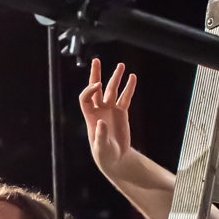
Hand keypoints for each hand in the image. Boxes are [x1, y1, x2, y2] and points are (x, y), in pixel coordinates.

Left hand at [80, 58, 137, 175]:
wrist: (115, 158)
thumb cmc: (104, 154)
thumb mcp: (101, 147)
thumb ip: (100, 136)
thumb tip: (101, 122)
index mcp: (90, 116)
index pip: (86, 98)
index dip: (89, 90)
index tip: (98, 85)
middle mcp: (99, 110)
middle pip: (95, 89)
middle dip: (95, 75)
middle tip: (97, 60)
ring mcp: (110, 110)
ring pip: (112, 90)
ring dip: (116, 78)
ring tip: (121, 66)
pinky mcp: (121, 112)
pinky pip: (125, 97)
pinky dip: (129, 88)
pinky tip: (132, 78)